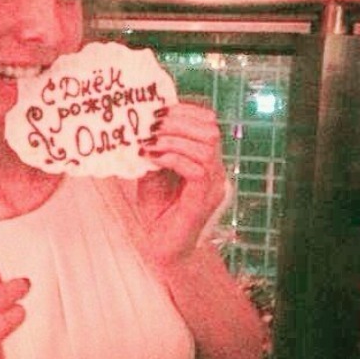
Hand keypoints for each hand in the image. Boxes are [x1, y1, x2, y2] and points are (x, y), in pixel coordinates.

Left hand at [135, 101, 228, 267]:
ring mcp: (213, 185)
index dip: (186, 110)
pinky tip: (152, 157)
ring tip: (149, 141)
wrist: (162, 248)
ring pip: (206, 146)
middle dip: (179, 121)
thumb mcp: (153, 172)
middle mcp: (215, 170)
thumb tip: (144, 124)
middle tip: (152, 124)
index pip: (208, 123)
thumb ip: (155, 150)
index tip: (159, 109)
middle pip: (211, 130)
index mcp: (206, 159)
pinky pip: (196, 169)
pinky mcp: (203, 199)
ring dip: (174, 139)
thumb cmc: (158, 210)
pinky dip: (172, 158)